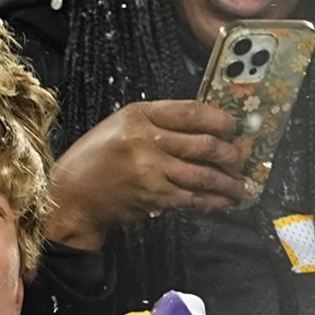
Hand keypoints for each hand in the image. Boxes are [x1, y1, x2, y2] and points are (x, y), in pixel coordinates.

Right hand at [42, 98, 252, 248]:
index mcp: (138, 115)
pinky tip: (225, 202)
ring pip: (204, 175)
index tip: (234, 126)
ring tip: (243, 184)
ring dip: (230, 182)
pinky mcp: (154, 197)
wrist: (72, 197)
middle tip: (241, 157)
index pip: (191, 112)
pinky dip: (214, 202)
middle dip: (231, 153)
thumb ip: (156, 123)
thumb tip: (201, 128)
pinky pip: (194, 199)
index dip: (220, 119)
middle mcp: (146, 140)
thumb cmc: (94, 160)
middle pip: (205, 143)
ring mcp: (151, 171)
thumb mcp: (119, 126)